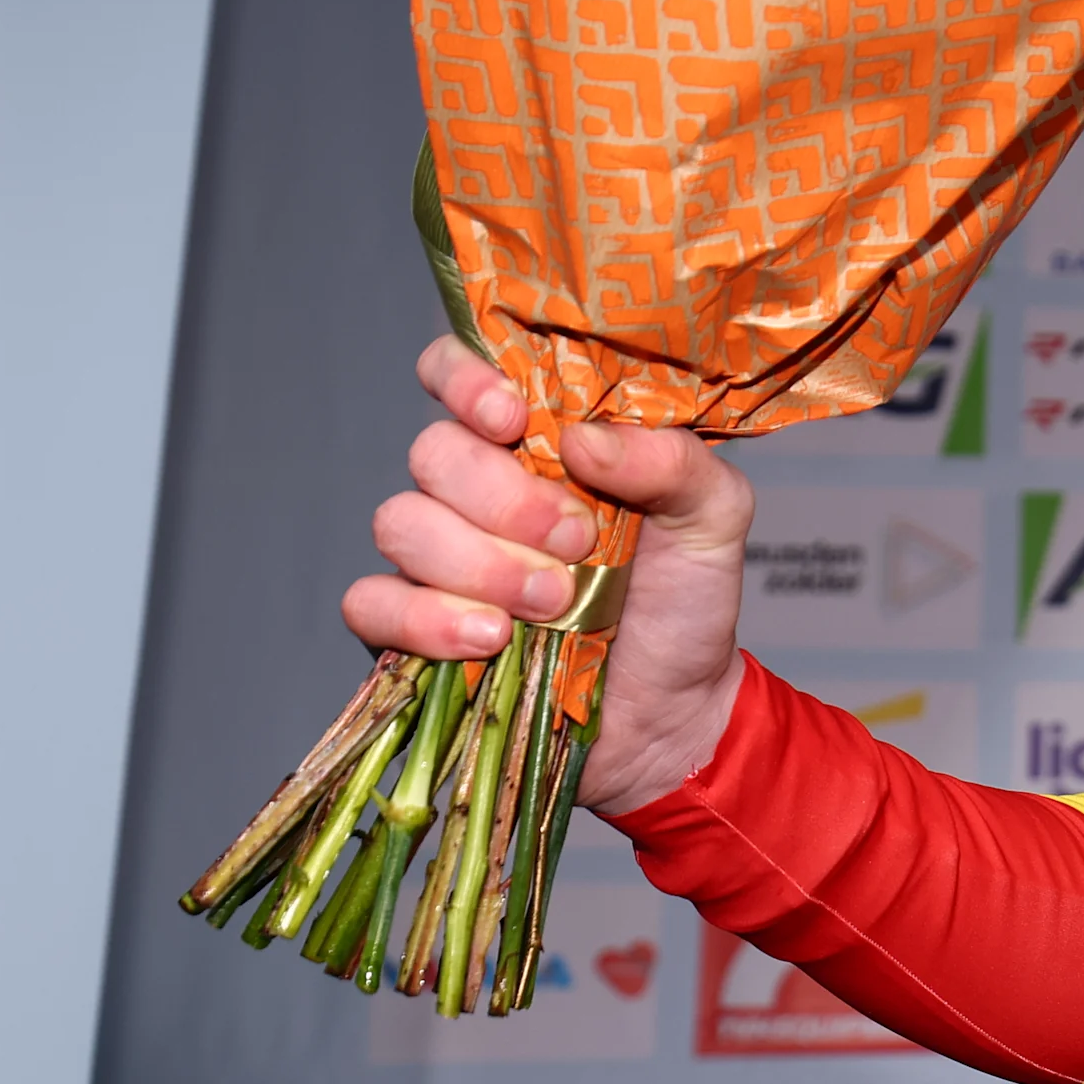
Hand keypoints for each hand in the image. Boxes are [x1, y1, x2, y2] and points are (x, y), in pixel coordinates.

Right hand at [341, 338, 752, 818]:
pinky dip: (427, 619)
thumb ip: (671, 460)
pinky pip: (371, 604)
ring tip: (554, 600)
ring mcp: (437, 559)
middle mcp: (476, 490)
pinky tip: (491, 637)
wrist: (674, 711)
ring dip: (482, 564)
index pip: (459, 372)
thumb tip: (582, 437)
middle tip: (578, 542)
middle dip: (506, 501)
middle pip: (433, 454)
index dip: (464, 380)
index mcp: (539, 442)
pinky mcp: (410, 629)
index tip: (512, 418)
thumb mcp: (713, 516)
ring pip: (401, 524)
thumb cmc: (686, 601)